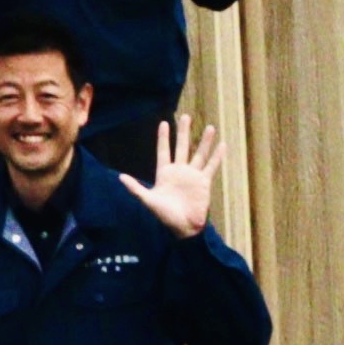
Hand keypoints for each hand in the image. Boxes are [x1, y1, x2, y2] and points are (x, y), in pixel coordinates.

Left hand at [138, 117, 225, 239]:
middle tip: (186, 116)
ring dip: (204, 141)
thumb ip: (135, 188)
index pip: (164, 151)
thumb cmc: (165, 215)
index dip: (164, 138)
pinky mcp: (204, 182)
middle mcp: (179, 171)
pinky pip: (211, 166)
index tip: (164, 123)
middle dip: (183, 132)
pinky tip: (222, 145)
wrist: (184, 228)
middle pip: (182, 147)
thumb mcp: (148, 200)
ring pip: (199, 153)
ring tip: (210, 127)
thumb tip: (120, 177)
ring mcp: (192, 176)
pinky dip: (217, 156)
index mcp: (164, 173)